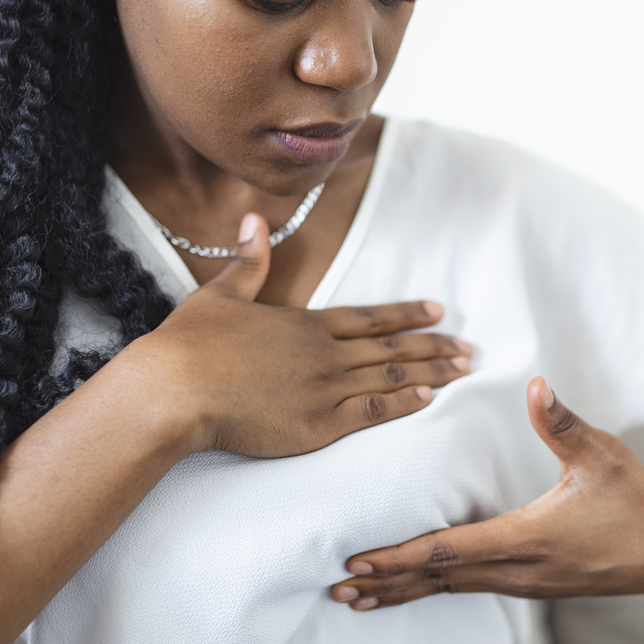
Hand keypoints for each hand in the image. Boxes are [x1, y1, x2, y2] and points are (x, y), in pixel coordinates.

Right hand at [127, 213, 471, 457]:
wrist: (175, 390)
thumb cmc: (190, 345)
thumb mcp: (220, 294)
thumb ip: (247, 261)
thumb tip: (254, 219)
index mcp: (303, 323)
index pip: (368, 316)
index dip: (406, 314)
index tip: (437, 312)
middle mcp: (323, 353)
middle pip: (390, 346)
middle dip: (433, 346)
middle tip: (468, 348)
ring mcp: (324, 389)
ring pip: (389, 376)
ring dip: (430, 372)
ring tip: (462, 371)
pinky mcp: (317, 424)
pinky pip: (371, 411)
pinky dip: (402, 404)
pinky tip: (428, 399)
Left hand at [330, 377, 643, 609]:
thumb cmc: (635, 497)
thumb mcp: (602, 454)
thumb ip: (563, 422)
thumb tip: (535, 384)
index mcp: (529, 537)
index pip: (451, 550)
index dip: (402, 557)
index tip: (360, 562)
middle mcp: (520, 569)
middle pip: (440, 579)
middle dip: (387, 584)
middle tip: (338, 590)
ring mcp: (525, 584)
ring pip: (452, 590)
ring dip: (405, 594)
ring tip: (360, 601)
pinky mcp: (529, 586)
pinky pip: (470, 590)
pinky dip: (433, 591)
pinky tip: (412, 591)